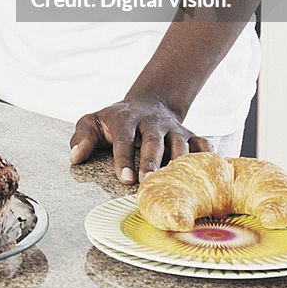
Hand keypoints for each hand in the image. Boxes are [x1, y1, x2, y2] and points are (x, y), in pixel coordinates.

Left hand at [68, 97, 210, 184]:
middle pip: (153, 141)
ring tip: (180, 185)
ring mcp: (173, 128)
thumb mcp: (94, 122)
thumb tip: (75, 157)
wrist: (150, 102)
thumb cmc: (116, 120)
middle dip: (152, 163)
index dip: (123, 159)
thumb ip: (82, 137)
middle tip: (149, 184)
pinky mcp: (191, 134)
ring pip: (180, 144)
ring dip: (180, 163)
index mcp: (126, 119)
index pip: (123, 138)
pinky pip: (204, 145)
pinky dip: (209, 158)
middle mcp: (152, 122)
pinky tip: (211, 174)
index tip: (124, 179)